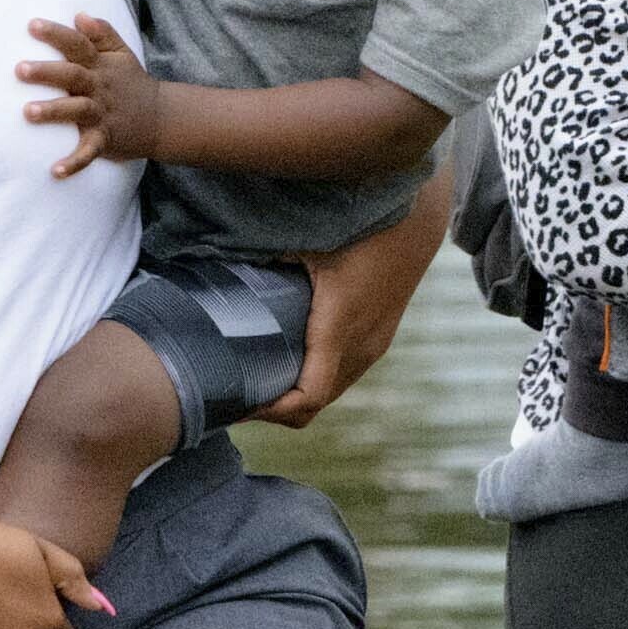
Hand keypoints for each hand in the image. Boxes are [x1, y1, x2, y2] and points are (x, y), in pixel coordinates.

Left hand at [20, 13, 164, 175]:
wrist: (161, 119)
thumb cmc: (131, 83)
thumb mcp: (121, 54)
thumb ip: (102, 33)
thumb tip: (80, 15)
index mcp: (99, 65)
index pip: (77, 44)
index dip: (56, 34)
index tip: (31, 25)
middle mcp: (98, 87)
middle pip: (72, 75)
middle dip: (46, 72)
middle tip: (19, 69)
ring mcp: (102, 114)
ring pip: (76, 110)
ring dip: (53, 111)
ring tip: (28, 112)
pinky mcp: (105, 139)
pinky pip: (89, 151)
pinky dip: (74, 162)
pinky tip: (55, 171)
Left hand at [250, 160, 451, 427]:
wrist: (417, 217)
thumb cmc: (360, 221)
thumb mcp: (304, 235)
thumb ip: (261, 254)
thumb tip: (210, 266)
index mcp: (340, 326)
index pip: (310, 396)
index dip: (272, 411)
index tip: (236, 403)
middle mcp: (362, 346)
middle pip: (317, 403)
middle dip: (275, 406)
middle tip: (232, 391)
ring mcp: (374, 345)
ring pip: (332, 390)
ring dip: (296, 393)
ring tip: (255, 377)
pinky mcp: (378, 337)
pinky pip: (342, 373)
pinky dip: (313, 377)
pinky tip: (286, 358)